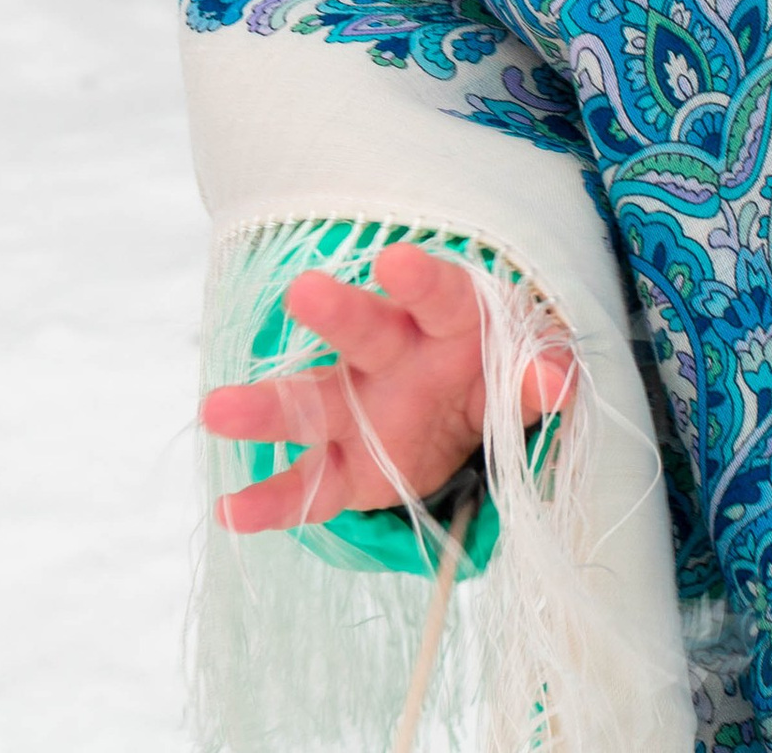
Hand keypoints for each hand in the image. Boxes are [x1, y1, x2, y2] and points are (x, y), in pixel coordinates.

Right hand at [201, 244, 573, 535]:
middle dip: (338, 314)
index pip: (437, 294)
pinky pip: (308, 484)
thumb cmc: (498, 366)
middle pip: (363, 331)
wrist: (471, 414)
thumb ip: (544, 369)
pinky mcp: (348, 468)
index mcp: (448, 320)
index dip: (419, 280)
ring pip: (311, 402)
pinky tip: (232, 510)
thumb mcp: (534, 366)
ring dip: (267, 406)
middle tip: (303, 292)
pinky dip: (272, 499)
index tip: (395, 261)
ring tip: (216, 410)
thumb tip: (555, 377)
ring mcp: (360, 409)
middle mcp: (393, 355)